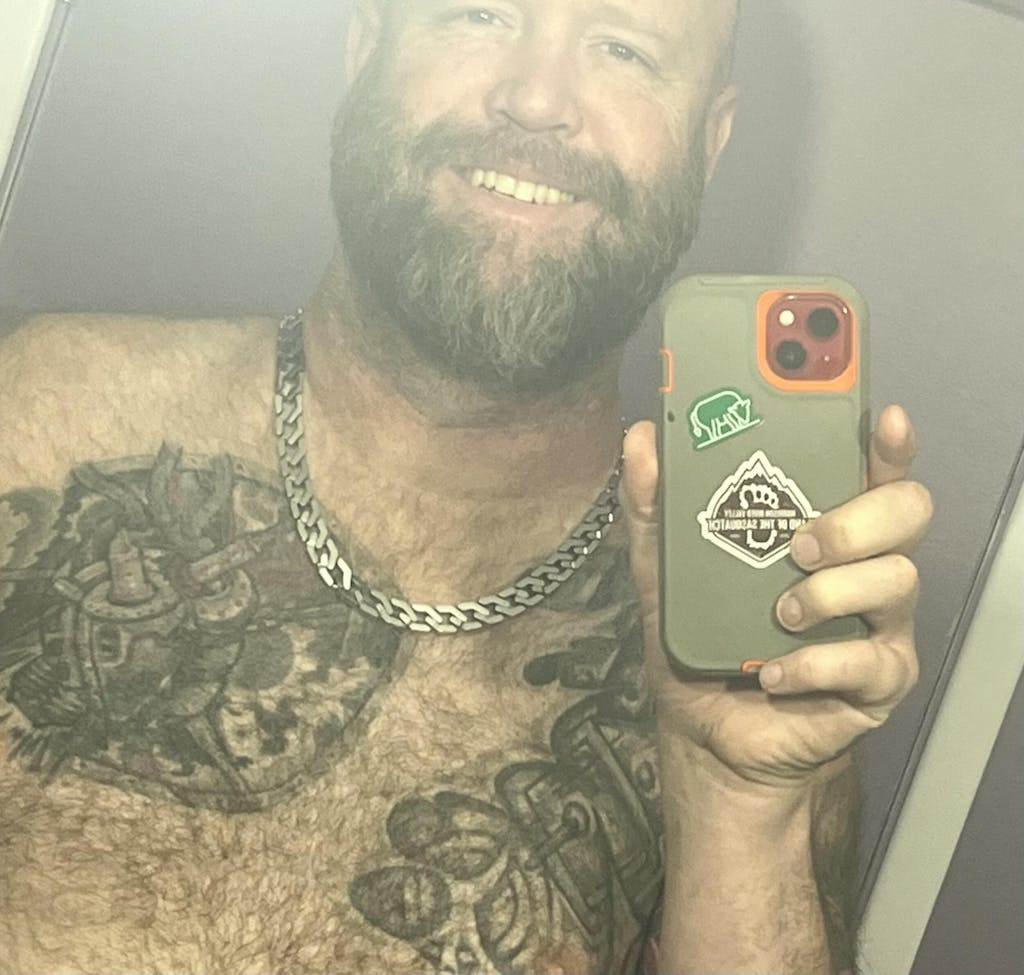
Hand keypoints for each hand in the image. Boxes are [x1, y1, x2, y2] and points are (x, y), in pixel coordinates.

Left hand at [622, 405, 932, 790]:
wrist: (703, 731)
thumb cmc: (698, 639)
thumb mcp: (662, 569)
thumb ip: (653, 506)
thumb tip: (640, 438)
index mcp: (822, 525)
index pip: (872, 470)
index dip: (887, 443)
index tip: (886, 419)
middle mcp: (862, 564)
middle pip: (907, 512)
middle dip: (857, 520)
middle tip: (800, 544)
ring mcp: (878, 623)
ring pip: (898, 580)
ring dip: (832, 592)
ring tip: (780, 612)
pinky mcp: (879, 680)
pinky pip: (871, 661)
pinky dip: (815, 663)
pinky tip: (773, 673)